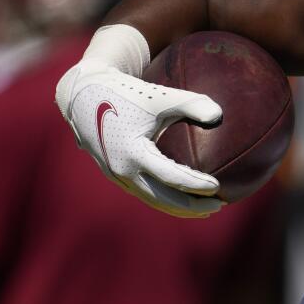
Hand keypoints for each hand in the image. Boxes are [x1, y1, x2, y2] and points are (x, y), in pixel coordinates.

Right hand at [56, 54, 223, 217]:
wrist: (83, 94)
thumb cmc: (126, 93)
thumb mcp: (159, 96)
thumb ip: (191, 103)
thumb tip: (220, 115)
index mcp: (132, 152)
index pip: (172, 177)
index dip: (196, 185)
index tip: (219, 188)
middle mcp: (121, 169)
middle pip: (163, 199)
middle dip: (192, 206)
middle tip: (220, 205)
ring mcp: (115, 175)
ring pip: (152, 200)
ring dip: (179, 208)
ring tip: (206, 209)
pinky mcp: (114, 174)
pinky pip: (143, 193)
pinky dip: (165, 200)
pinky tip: (184, 199)